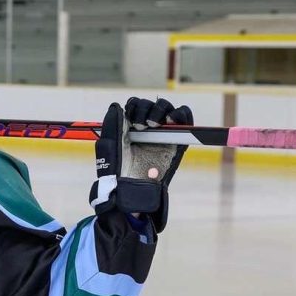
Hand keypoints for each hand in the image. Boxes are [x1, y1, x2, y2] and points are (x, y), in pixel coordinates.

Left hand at [89, 96, 192, 231]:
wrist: (133, 190)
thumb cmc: (119, 173)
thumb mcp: (111, 147)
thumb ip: (112, 126)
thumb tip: (115, 107)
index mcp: (131, 128)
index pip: (136, 105)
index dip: (134, 106)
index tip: (130, 119)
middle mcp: (147, 129)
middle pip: (151, 104)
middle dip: (145, 109)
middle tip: (141, 126)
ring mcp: (163, 134)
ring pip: (166, 107)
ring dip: (160, 110)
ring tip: (153, 125)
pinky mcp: (178, 140)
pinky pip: (184, 117)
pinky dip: (179, 114)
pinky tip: (169, 121)